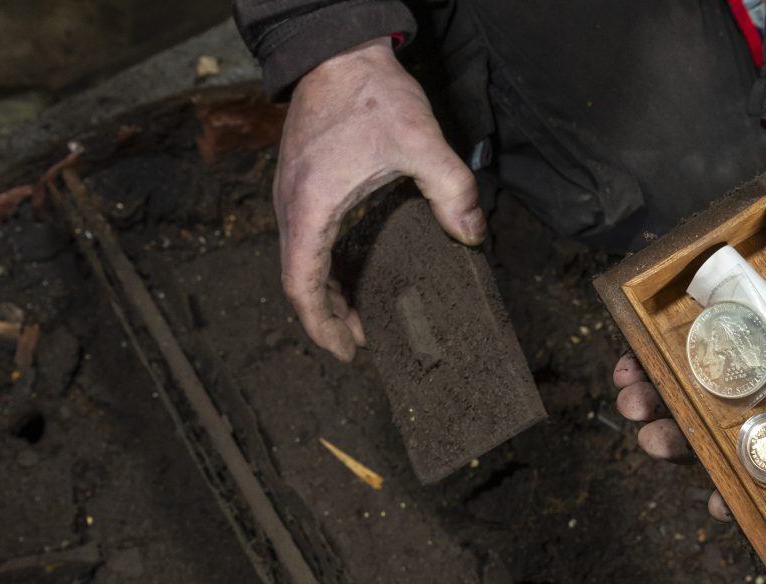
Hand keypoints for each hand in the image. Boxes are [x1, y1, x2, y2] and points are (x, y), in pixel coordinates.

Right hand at [275, 37, 485, 360]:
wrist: (337, 51)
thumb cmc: (371, 94)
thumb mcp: (421, 140)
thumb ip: (452, 190)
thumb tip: (474, 235)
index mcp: (312, 206)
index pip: (303, 285)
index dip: (323, 325)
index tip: (348, 350)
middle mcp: (291, 206)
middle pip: (298, 282)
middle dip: (327, 318)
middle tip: (361, 343)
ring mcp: (291, 195)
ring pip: (299, 262)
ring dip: (326, 292)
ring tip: (359, 317)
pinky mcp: (299, 183)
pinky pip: (305, 240)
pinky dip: (324, 265)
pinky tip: (351, 271)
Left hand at [614, 124, 765, 521]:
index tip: (728, 509)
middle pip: (738, 432)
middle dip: (693, 449)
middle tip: (659, 444)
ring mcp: (749, 347)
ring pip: (699, 398)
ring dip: (661, 409)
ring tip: (634, 406)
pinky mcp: (715, 314)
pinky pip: (675, 348)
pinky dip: (647, 358)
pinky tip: (627, 364)